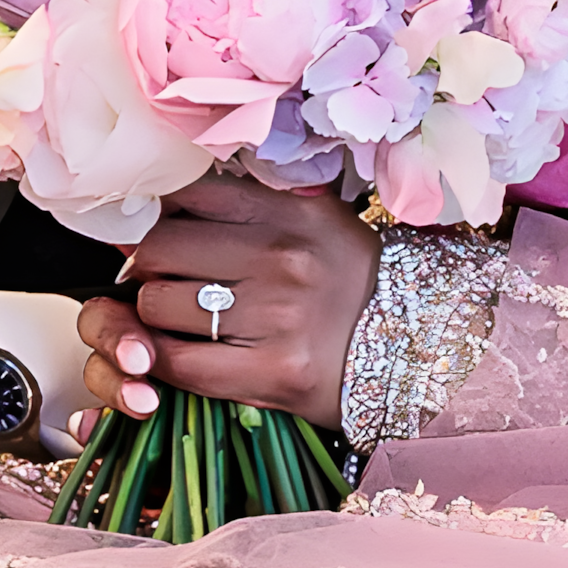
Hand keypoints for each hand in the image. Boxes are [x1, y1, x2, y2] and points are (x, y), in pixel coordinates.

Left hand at [78, 172, 374, 428]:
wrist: (421, 351)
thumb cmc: (356, 282)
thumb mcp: (316, 220)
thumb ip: (248, 204)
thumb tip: (159, 205)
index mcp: (291, 210)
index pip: (186, 193)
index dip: (153, 212)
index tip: (151, 228)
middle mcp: (283, 257)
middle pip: (158, 248)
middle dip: (145, 264)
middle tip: (157, 277)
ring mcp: (278, 317)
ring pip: (159, 305)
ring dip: (153, 313)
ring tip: (174, 317)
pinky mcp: (274, 374)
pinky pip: (181, 364)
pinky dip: (161, 359)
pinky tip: (170, 354)